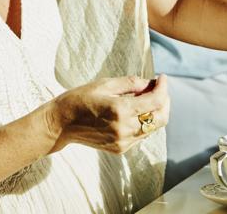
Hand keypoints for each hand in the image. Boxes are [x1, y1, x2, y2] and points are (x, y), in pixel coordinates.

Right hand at [49, 74, 169, 153]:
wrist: (61, 124)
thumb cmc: (79, 99)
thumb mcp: (104, 84)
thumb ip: (131, 84)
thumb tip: (151, 83)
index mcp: (120, 110)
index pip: (155, 101)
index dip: (163, 88)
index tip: (162, 77)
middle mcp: (124, 129)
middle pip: (160, 118)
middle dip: (165, 101)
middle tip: (158, 88)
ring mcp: (123, 142)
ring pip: (153, 128)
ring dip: (156, 112)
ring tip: (147, 97)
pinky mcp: (120, 149)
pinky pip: (142, 135)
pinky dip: (145, 122)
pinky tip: (136, 111)